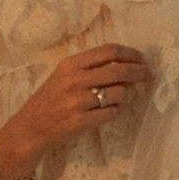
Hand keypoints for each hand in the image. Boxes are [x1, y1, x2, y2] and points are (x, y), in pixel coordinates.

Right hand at [0, 43, 150, 179]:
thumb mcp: (64, 76)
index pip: (109, 51)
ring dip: (124, 96)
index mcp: (70, 64)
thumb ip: (90, 68)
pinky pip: (112, 113)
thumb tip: (127, 66)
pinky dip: (114, 112)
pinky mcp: (81, 121)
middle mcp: (73, 80)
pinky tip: (105, 112)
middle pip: (119, 71)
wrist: (30, 128)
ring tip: (114, 99)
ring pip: (118, 94)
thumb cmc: (49, 100)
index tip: (142, 59)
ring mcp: (77, 101)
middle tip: (149, 75)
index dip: (131, 54)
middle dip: (139, 72)